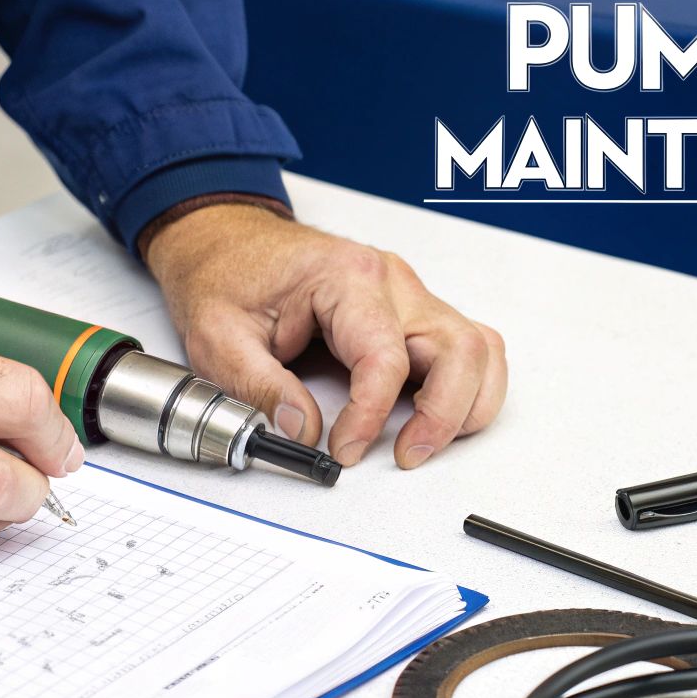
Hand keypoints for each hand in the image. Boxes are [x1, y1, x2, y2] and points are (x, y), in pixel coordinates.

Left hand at [145, 205, 506, 468]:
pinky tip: (433, 416)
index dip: (370, 415)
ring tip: (423, 442)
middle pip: (459, 349)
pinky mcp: (412, 313)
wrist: (228, 243)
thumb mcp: (219, 337)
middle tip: (406, 454)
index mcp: (348, 277)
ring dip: (466, 403)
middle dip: (443, 415)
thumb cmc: (228, 276)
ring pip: (477, 348)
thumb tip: (301, 431)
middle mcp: (393, 282)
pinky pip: (467, 347)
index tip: (344, 449)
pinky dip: (465, 387)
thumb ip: (262, 387)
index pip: (386, 358)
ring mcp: (409, 296)